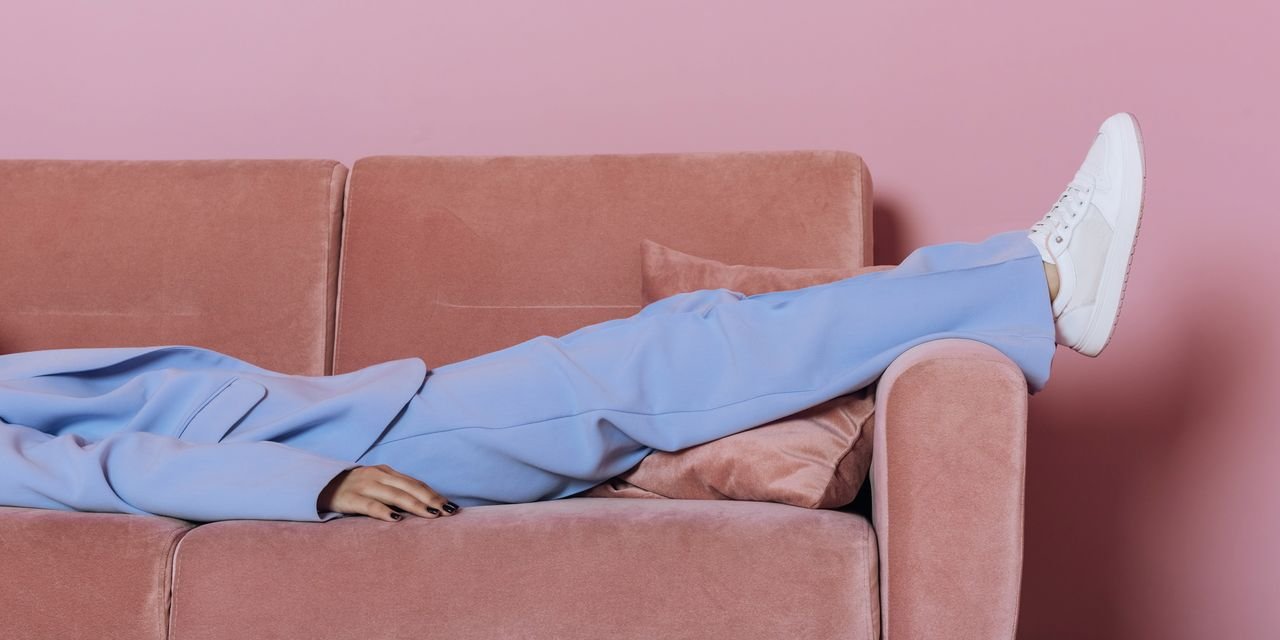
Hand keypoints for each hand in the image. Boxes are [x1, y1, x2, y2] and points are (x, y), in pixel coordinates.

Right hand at [317, 464, 459, 521]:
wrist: (318, 486)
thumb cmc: (353, 491)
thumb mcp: (376, 487)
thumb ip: (395, 494)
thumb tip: (423, 509)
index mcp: (386, 473)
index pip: (415, 483)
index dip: (434, 494)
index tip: (451, 506)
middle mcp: (378, 476)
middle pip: (410, 487)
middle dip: (431, 499)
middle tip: (448, 512)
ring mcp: (364, 486)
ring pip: (395, 495)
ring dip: (415, 505)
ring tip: (432, 515)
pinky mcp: (349, 498)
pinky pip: (369, 505)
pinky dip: (384, 511)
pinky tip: (396, 519)